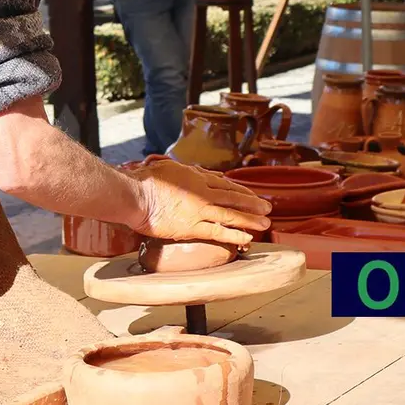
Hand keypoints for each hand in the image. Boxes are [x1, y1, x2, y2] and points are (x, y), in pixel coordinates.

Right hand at [125, 158, 270, 245]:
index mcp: (196, 177)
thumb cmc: (145, 180)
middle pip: (233, 197)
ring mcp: (199, 210)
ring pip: (231, 214)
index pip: (224, 184)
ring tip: (266, 223)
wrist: (136, 195)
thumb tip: (200, 172)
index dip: (240, 190)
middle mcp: (202, 192)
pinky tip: (247, 237)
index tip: (251, 194)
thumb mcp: (169, 167)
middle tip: (268, 207)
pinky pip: (218, 232)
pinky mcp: (192, 226)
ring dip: (250, 219)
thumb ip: (186, 170)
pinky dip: (234, 234)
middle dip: (253, 203)